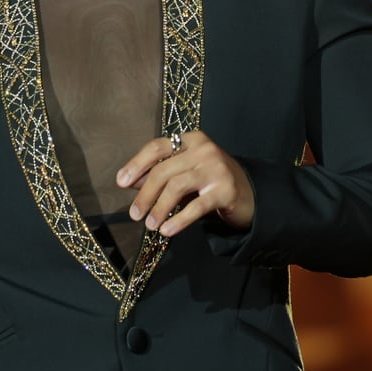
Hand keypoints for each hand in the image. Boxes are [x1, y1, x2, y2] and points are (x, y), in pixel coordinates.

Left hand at [117, 129, 255, 237]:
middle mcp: (204, 150)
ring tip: (150, 225)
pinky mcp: (225, 191)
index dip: (137, 164)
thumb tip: (129, 182)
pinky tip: (167, 230)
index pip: (157, 147)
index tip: (121, 182)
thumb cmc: (210, 181)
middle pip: (164, 170)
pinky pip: (195, 206)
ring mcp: (216, 169)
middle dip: (145, 194)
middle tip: (134, 214)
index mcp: (191, 140)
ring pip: (177, 186)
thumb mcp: (184, 172)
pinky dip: (178, 220)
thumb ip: (159, 174)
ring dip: (159, 207)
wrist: (250, 193)